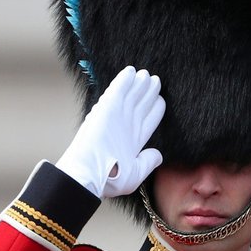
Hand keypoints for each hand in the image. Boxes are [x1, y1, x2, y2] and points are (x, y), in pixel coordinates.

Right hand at [56, 66, 165, 198]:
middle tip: (155, 80)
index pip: (149, 119)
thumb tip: (158, 154)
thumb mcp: (136, 174)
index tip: (160, 100)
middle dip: (149, 92)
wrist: (90, 173)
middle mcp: (127, 126)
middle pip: (142, 104)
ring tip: (148, 75)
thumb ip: (148, 162)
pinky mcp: (108, 108)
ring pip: (133, 95)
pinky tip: (131, 71)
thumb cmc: (110, 179)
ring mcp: (118, 116)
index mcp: (134, 140)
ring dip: (140, 84)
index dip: (155, 108)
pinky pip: (119, 90)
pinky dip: (125, 80)